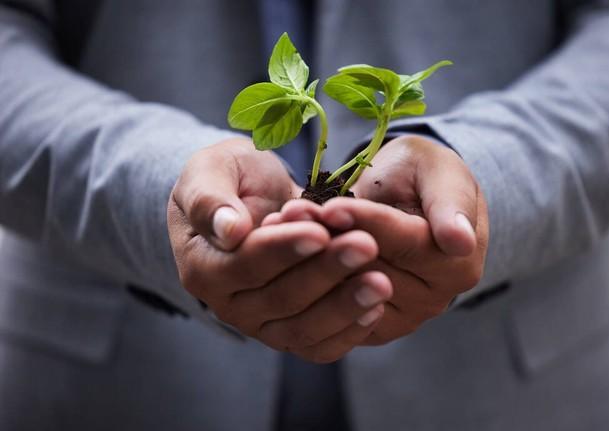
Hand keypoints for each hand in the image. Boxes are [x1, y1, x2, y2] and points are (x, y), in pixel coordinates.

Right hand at [167, 138, 390, 361]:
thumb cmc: (228, 178)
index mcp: (203, 267)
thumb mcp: (209, 171)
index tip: (320, 232)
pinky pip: (318, 345)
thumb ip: (210, 199)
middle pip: (281, 299)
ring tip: (380, 281)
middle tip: (366, 245)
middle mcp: (230, 304)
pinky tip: (376, 308)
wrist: (250, 197)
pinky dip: (348, 331)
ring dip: (345, 306)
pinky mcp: (290, 331)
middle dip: (326, 272)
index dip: (284, 250)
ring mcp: (261, 323)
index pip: (246, 264)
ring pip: (302, 329)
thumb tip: (230, 231)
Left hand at [265, 135, 488, 344]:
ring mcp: (400, 316)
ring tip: (279, 225)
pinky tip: (279, 245)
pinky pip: (331, 305)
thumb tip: (458, 242)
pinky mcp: (369, 325)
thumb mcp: (441, 173)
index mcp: (456, 265)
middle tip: (291, 214)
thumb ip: (450, 203)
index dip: (366, 223)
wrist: (408, 199)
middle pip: (371, 270)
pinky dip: (303, 274)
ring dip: (307, 257)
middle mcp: (432, 299)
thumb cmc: (424, 177)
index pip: (405, 243)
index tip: (331, 206)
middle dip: (328, 238)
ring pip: (345, 289)